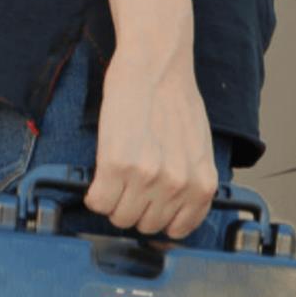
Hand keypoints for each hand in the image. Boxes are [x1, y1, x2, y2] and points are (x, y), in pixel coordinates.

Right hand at [85, 45, 218, 238]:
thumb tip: (174, 213)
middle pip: (144, 225)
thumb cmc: (176, 102)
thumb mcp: (199, 151)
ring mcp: (147, 177)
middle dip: (133, 207)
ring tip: (117, 175)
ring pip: (119, 216)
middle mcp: (177, 185)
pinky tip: (101, 173)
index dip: (158, 216)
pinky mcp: (116, 165)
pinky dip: (94, 192)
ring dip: (113, 201)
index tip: (148, 205)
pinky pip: (98, 200)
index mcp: (201, 185)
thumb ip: (191, 184)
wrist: (156, 66)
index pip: (176, 230)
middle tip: (129, 183)